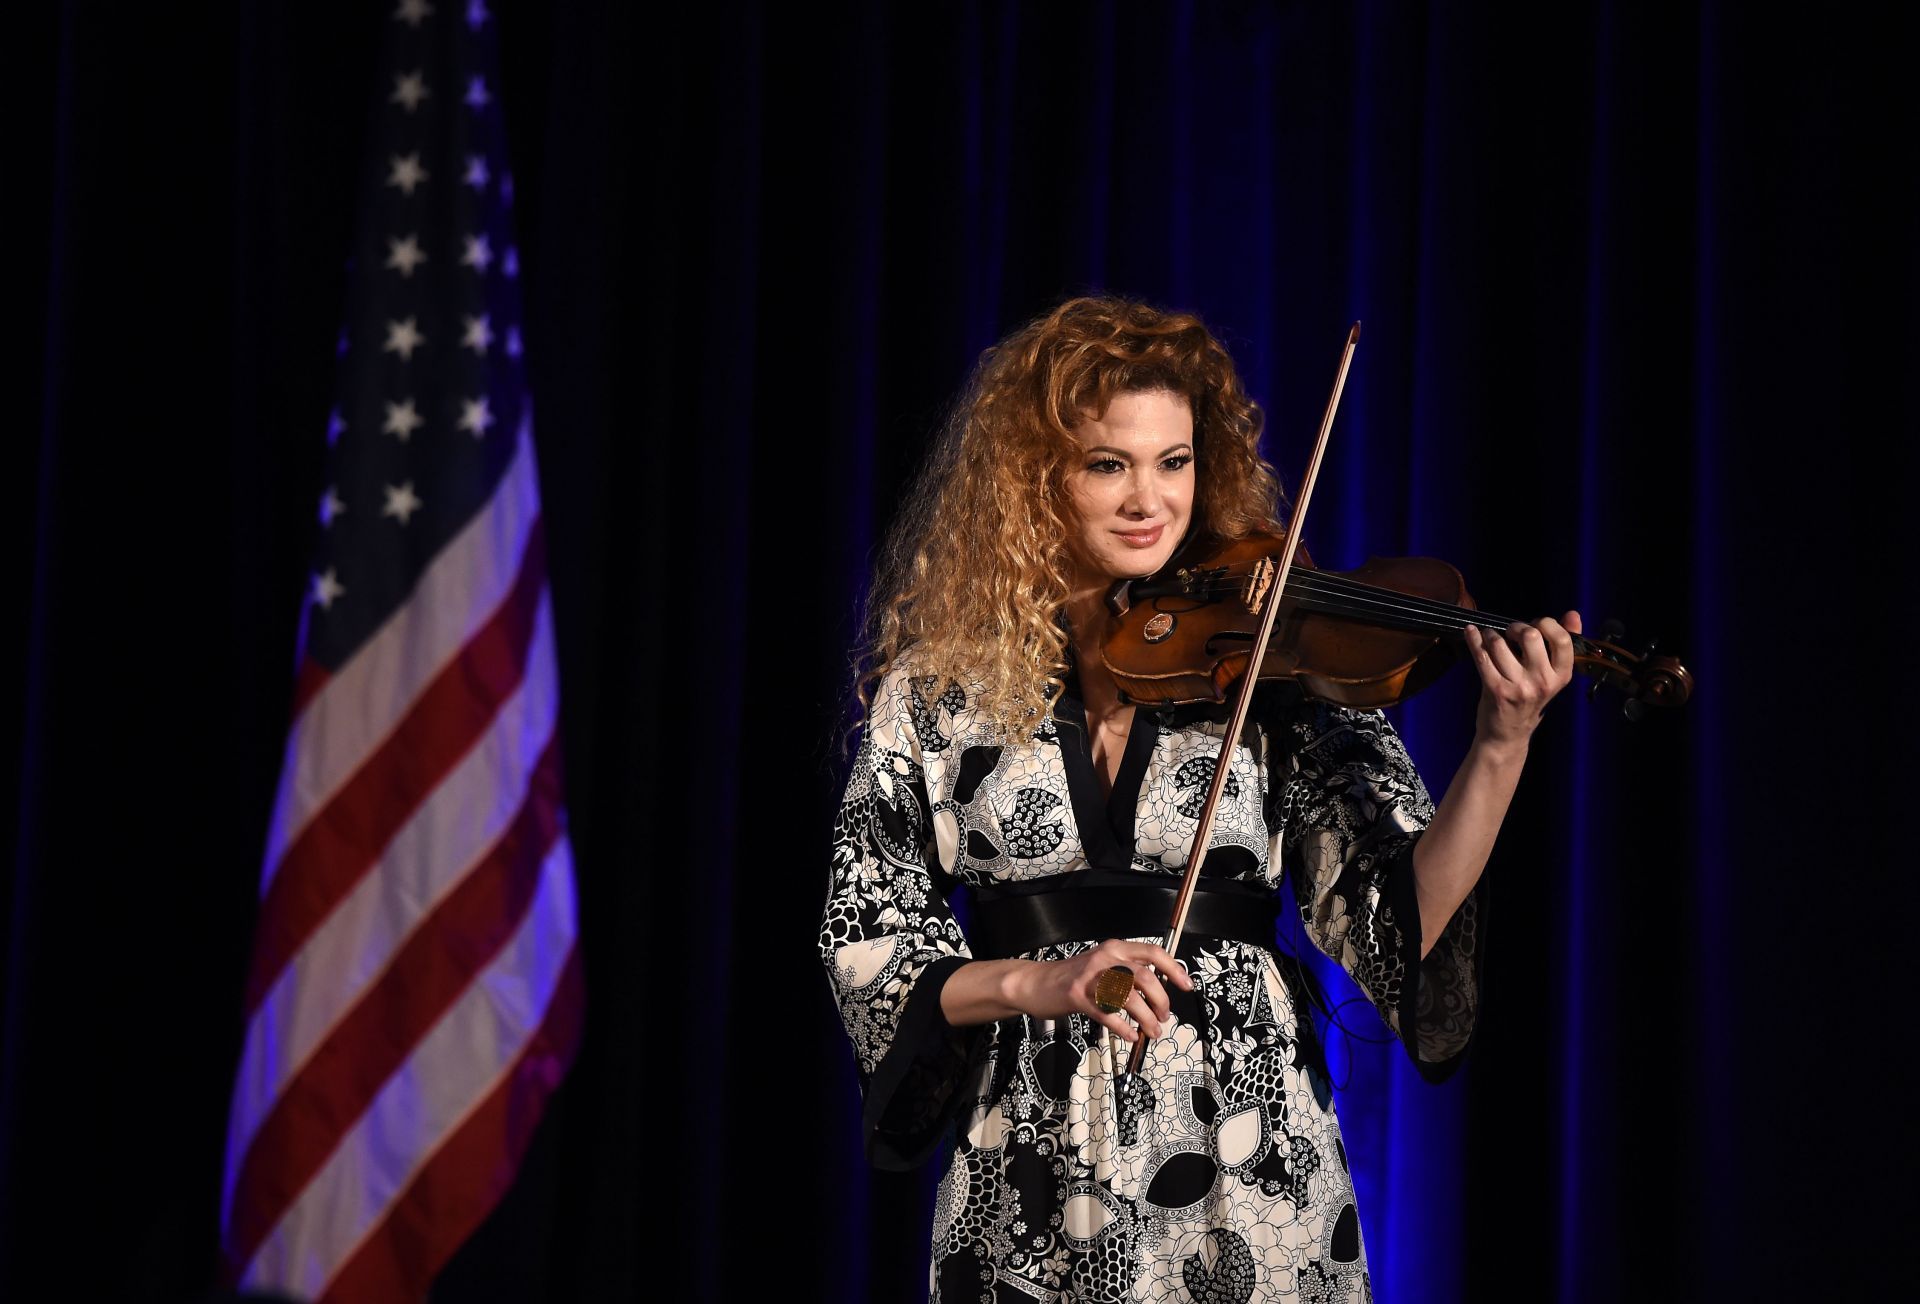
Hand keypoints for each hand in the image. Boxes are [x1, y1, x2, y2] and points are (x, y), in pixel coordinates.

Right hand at [1008, 940, 1194, 1044]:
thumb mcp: (1104, 965)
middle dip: (1161, 1000)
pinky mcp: (1078, 996)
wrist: (1036, 983)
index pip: (1153, 952)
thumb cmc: (1074, 978)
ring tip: (1152, 1031)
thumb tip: (1159, 993)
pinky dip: (1124, 1028)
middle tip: (1164, 1016)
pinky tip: (1130, 1035)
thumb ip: (1128, 973)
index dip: (1174, 968)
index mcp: (1115, 948)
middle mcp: (1105, 958)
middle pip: (1145, 977)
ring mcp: (1090, 977)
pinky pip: (1107, 1014)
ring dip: (1146, 1018)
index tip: (1187, 985)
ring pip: (1128, 997)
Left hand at [1462, 610, 1580, 749]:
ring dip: (1491, 634)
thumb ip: (1561, 645)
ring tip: (1491, 638)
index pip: (1562, 639)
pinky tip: (1470, 632)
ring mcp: (1518, 687)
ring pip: (1500, 643)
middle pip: (1530, 635)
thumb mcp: (1551, 676)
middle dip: (1516, 626)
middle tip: (1510, 632)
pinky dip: (1473, 639)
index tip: (1536, 624)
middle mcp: (1542, 682)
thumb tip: (1573, 614)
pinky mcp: (1495, 689)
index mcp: (1561, 676)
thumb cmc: (1530, 699)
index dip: (1547, 623)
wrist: (1508, 734)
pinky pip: (1481, 656)